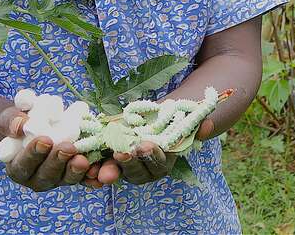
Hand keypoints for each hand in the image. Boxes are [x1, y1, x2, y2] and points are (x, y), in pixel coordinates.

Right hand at [0, 107, 90, 191]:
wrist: (37, 125)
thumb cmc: (21, 122)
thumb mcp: (11, 118)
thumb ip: (12, 121)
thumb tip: (20, 125)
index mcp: (17, 167)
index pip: (23, 165)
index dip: (33, 154)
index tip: (45, 140)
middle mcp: (37, 178)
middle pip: (47, 175)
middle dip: (58, 162)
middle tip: (68, 147)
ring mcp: (57, 178)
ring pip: (66, 179)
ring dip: (76, 171)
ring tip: (83, 159)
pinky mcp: (74, 175)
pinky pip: (84, 179)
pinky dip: (91, 177)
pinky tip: (98, 173)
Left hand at [87, 117, 214, 186]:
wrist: (152, 123)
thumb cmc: (168, 122)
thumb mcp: (182, 122)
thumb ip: (195, 125)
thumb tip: (208, 124)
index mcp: (164, 162)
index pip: (159, 162)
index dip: (152, 155)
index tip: (146, 145)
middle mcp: (146, 171)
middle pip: (137, 171)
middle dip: (129, 163)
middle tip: (121, 151)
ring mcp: (127, 169)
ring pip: (118, 172)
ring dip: (109, 170)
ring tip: (100, 166)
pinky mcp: (112, 164)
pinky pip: (102, 168)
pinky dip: (94, 167)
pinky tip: (86, 163)